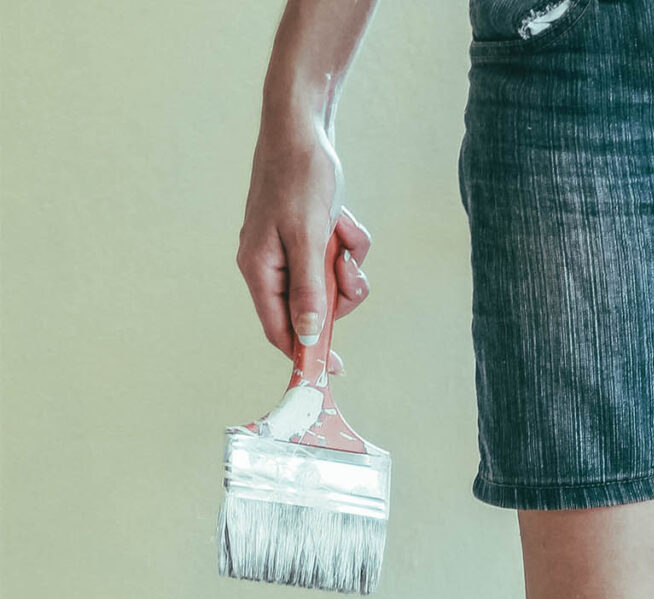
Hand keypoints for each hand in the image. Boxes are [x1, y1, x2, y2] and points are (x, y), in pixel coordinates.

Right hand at [238, 121, 368, 370]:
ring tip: (343, 230)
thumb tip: (309, 338)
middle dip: (339, 289)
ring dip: (347, 260)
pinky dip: (349, 241)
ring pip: (331, 280)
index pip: (280, 329)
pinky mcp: (309, 234)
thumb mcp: (309, 238)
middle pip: (313, 306)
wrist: (304, 127)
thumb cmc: (300, 178)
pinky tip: (344, 218)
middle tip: (347, 266)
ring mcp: (289, 248)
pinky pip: (337, 255)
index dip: (306, 352)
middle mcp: (269, 263)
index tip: (334, 370)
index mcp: (258, 268)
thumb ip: (309, 290)